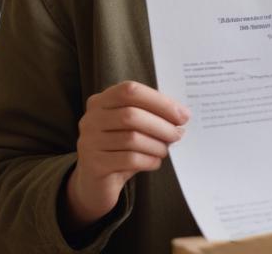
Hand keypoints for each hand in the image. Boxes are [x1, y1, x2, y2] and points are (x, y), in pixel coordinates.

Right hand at [63, 81, 188, 231]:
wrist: (95, 182)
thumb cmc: (120, 148)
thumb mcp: (132, 127)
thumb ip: (151, 115)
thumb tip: (182, 115)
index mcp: (101, 101)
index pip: (130, 91)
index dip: (159, 101)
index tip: (182, 115)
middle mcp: (91, 119)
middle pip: (131, 115)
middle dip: (161, 125)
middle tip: (178, 134)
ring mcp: (89, 141)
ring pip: (131, 138)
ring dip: (157, 145)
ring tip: (165, 150)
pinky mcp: (94, 165)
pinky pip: (129, 159)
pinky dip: (149, 160)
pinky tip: (155, 162)